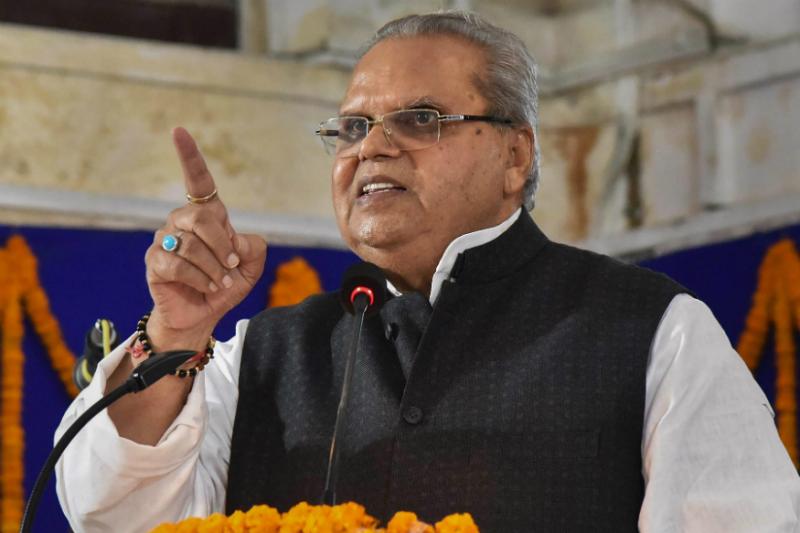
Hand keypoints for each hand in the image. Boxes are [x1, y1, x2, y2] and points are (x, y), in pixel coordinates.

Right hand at [144, 127, 266, 347]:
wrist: (203, 315)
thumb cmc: (225, 283)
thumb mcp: (251, 265)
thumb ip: (252, 247)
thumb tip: (234, 240)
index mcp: (206, 215)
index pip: (197, 180)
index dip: (189, 156)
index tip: (178, 131)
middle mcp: (181, 221)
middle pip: (202, 218)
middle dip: (223, 246)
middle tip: (232, 266)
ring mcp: (164, 240)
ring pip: (191, 245)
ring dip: (214, 268)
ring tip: (220, 282)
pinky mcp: (154, 262)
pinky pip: (178, 264)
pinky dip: (200, 278)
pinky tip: (207, 287)